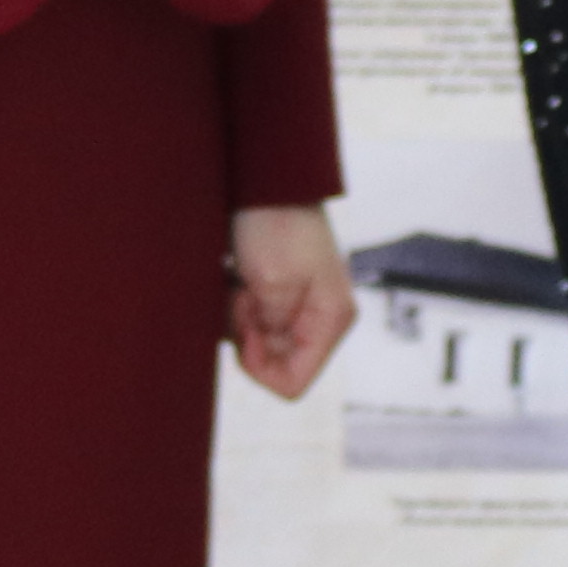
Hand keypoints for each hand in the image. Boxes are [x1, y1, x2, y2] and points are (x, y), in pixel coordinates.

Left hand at [228, 204, 357, 400]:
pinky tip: (236, 281)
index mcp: (331, 321)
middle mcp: (320, 322)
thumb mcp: (272, 283)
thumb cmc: (277, 224)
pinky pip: (251, 326)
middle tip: (243, 295)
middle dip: (248, 337)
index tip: (247, 327)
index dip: (259, 366)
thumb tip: (260, 357)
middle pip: (274, 364)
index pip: (292, 383)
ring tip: (239, 282)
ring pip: (258, 346)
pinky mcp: (278, 299)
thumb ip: (270, 331)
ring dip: (238, 321)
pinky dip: (235, 310)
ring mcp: (299, 311)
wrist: (268, 183)